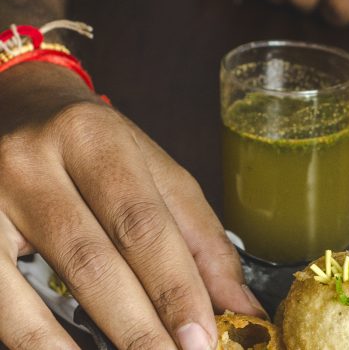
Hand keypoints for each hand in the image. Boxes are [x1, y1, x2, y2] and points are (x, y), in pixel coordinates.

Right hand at [0, 62, 263, 348]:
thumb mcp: (157, 173)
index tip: (202, 337)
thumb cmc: (100, 149)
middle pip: (92, 258)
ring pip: (34, 287)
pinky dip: (33, 340)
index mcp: (96, 137)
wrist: (22, 108)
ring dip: (83, 345)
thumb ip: (200, 238)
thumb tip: (240, 304)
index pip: (142, 223)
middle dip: (139, 325)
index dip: (174, 287)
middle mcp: (34, 160)